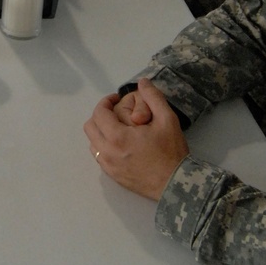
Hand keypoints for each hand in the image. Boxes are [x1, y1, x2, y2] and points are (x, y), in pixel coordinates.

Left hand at [83, 79, 187, 200]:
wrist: (175, 184)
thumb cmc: (171, 151)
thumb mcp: (167, 119)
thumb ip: (153, 97)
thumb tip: (142, 81)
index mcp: (117, 136)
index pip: (99, 113)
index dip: (106, 102)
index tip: (116, 99)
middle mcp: (107, 152)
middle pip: (90, 127)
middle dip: (100, 115)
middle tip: (115, 111)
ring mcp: (108, 166)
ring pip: (92, 142)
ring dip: (100, 131)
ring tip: (117, 127)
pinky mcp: (112, 176)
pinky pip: (99, 156)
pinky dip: (104, 146)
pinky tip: (120, 144)